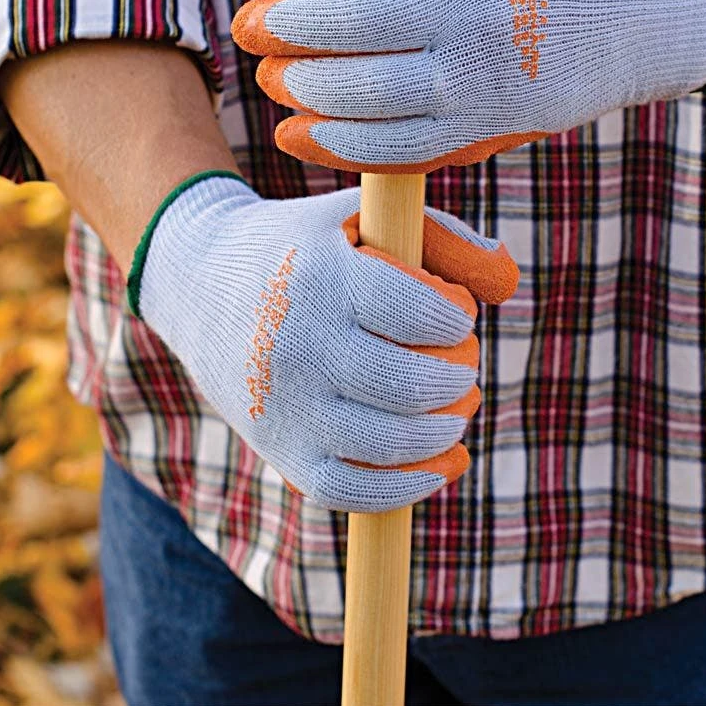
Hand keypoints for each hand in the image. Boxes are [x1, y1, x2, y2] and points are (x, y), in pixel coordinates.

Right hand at [132, 173, 518, 511]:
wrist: (196, 281)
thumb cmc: (302, 246)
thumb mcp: (359, 214)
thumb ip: (439, 235)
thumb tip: (508, 278)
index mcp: (322, 277)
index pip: (418, 312)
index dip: (456, 317)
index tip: (458, 313)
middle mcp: (298, 345)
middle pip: (408, 384)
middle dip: (458, 378)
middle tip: (464, 366)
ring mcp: (283, 405)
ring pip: (386, 444)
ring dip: (442, 433)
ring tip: (454, 412)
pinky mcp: (276, 449)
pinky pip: (349, 490)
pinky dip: (404, 487)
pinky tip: (437, 465)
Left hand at [232, 0, 705, 172]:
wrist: (640, 16)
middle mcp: (472, 7)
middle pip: (347, 23)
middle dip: (281, 29)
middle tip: (247, 31)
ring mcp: (480, 77)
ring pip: (362, 92)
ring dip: (300, 88)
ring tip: (271, 78)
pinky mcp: (486, 130)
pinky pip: (394, 148)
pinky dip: (336, 145)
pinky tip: (298, 133)